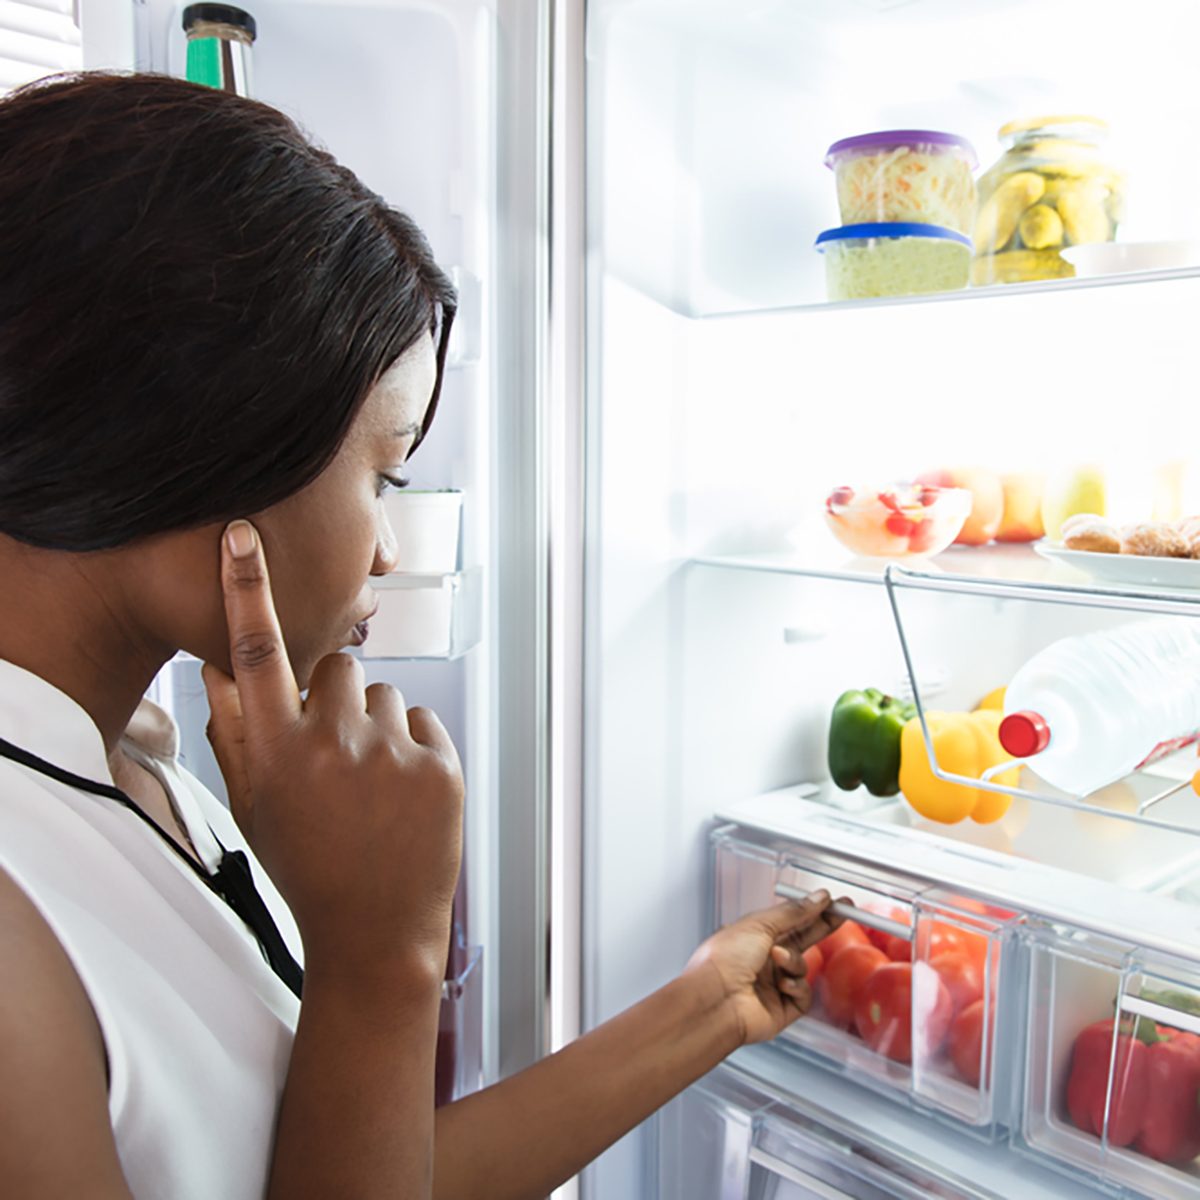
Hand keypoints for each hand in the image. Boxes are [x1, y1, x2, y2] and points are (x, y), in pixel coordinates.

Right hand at [201, 520, 463, 983]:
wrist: (376, 931)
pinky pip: (423, 720)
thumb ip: (234, 734)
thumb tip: (219, 669)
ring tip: (372, 785)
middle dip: (337, 699)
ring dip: (378, 726)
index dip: (246, 587)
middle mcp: (331, 743)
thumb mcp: (254, 808)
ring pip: (385, 695)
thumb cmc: (309, 867)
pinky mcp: (440, 764)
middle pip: (338, 668)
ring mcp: (391, 753)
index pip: (255, 652)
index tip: (242, 533)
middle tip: (337, 753)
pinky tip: (403, 794)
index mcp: (276, 753)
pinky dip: (415, 746)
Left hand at [683, 892, 843, 1045]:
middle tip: (844, 913)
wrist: (714, 999)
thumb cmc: (724, 959)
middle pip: (803, 940)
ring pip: (803, 967)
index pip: (791, 920)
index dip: (812, 911)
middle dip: (822, 927)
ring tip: (778, 959)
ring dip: (794, 961)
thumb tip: (818, 898)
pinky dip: (796, 986)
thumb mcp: (760, 924)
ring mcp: (774, 984)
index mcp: (754, 937)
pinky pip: (803, 993)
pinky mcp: (783, 1008)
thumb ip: (793, 912)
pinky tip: (782, 985)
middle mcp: (764, 959)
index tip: (834, 902)